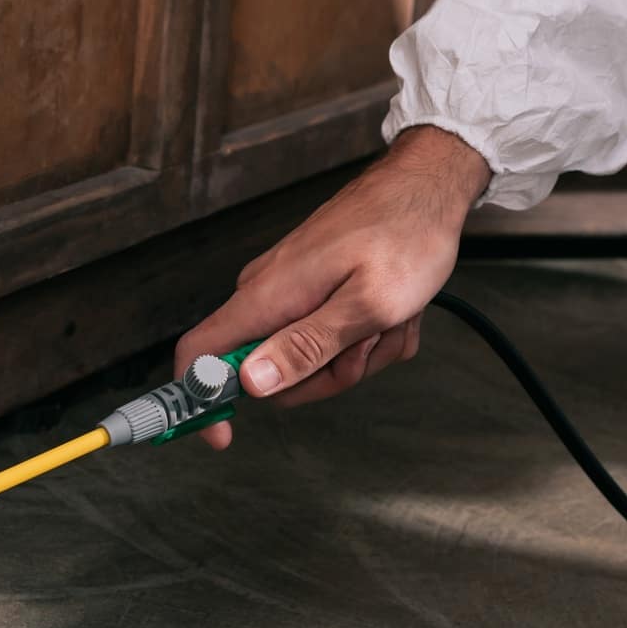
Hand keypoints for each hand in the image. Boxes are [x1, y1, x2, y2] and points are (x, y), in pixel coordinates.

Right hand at [174, 126, 490, 447]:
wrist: (427, 191)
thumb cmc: (405, 237)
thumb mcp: (366, 305)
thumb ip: (306, 347)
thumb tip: (251, 383)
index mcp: (268, 297)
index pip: (198, 354)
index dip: (200, 403)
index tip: (224, 437)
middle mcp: (268, 294)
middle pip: (267, 373)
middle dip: (324, 375)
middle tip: (365, 344)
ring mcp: (292, 293)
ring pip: (310, 359)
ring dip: (359, 352)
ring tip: (389, 316)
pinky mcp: (315, 291)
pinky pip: (332, 338)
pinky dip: (369, 334)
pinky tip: (393, 309)